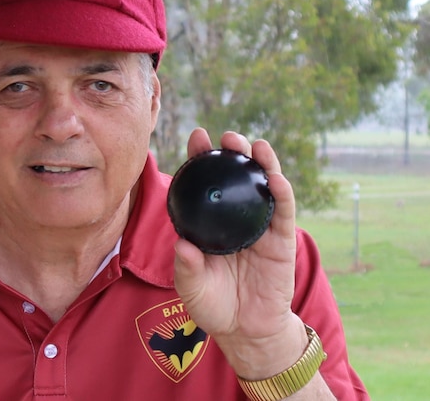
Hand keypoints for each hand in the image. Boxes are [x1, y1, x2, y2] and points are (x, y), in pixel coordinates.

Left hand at [173, 128, 306, 378]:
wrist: (246, 329)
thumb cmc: (213, 306)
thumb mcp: (192, 288)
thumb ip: (186, 267)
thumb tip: (182, 244)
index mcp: (209, 221)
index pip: (204, 182)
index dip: (201, 157)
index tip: (197, 136)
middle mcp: (234, 216)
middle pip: (233, 176)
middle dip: (231, 152)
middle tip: (226, 137)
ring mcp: (259, 224)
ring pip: (262, 186)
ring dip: (260, 162)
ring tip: (254, 145)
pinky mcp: (281, 238)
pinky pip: (283, 211)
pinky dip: (281, 192)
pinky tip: (274, 178)